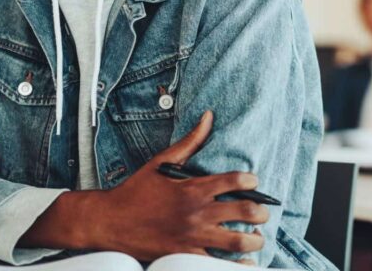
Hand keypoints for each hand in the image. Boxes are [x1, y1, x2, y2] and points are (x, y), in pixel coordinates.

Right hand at [78, 111, 268, 260]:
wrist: (109, 222)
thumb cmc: (135, 191)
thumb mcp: (161, 162)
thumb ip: (189, 141)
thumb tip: (208, 117)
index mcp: (193, 188)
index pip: (236, 181)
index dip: (252, 181)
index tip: (254, 183)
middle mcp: (197, 212)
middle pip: (245, 211)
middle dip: (261, 212)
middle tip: (262, 213)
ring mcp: (192, 236)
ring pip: (238, 240)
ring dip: (255, 239)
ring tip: (257, 237)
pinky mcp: (184, 256)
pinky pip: (218, 264)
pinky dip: (236, 263)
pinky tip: (244, 260)